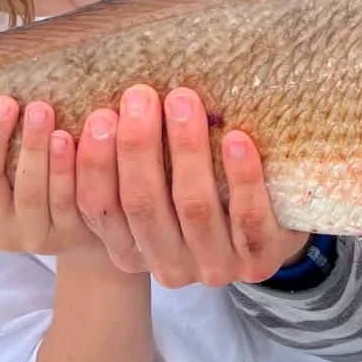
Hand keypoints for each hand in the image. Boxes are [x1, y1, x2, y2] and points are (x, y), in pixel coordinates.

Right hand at [0, 97, 101, 257]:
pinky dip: (66, 167)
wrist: (97, 233)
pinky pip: (66, 199)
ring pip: (28, 193)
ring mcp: (35, 235)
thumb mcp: (15, 173)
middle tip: (6, 102)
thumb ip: (2, 146)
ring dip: (33, 148)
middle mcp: (0, 227)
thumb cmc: (49, 188)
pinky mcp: (71, 235)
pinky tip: (69, 138)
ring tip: (41, 110)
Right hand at [75, 86, 309, 287]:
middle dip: (137, 145)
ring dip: (187, 150)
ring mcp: (214, 265)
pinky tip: (237, 140)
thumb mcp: (161, 190)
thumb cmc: (204, 197)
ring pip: (194, 206)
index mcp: (130, 248)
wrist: (268, 236)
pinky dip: (242, 178)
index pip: (98, 208)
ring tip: (183, 102)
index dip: (93, 164)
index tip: (98, 117)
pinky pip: (248, 218)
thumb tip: (114, 105)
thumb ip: (136, 161)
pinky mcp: (259, 259)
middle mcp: (166, 264)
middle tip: (139, 96)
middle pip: (142, 203)